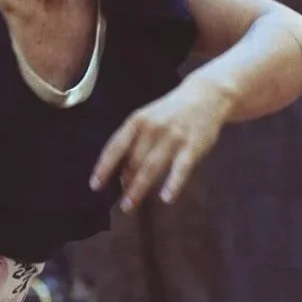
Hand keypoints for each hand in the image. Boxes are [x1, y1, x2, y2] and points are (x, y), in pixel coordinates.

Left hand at [91, 74, 232, 210]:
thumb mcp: (148, 119)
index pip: (116, 146)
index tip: (95, 185)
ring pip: (152, 166)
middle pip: (133, 161)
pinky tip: (167, 198)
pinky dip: (174, 183)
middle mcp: (152, 128)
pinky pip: (181, 168)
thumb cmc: (171, 112)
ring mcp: (173, 136)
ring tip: (130, 206)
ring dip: (139, 188)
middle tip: (122, 205)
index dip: (104, 167)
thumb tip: (122, 176)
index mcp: (137, 120)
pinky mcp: (193, 145)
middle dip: (126, 184)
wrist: (206, 95)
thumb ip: (134, 144)